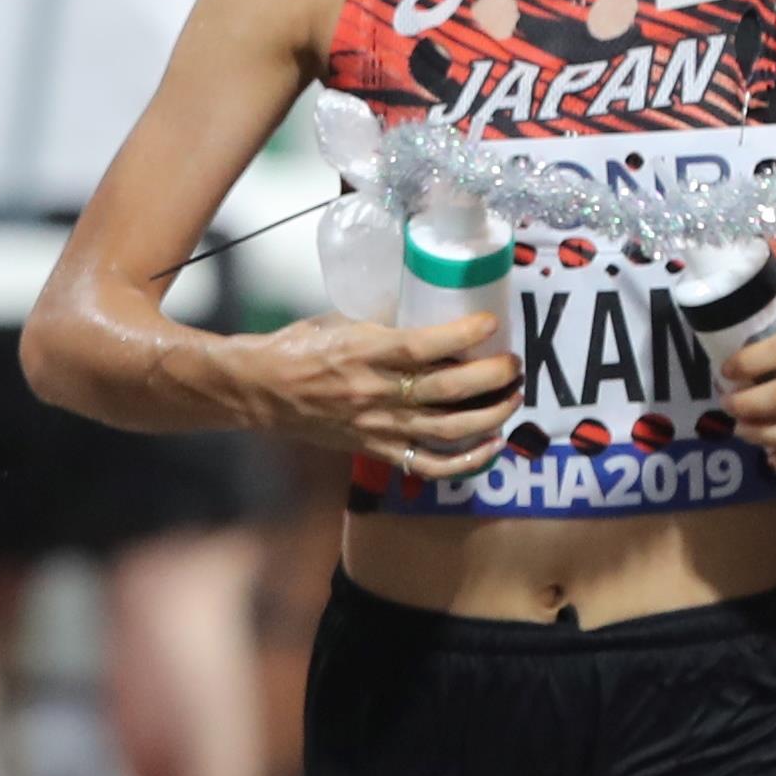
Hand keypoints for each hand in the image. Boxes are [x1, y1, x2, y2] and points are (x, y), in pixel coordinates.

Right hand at [229, 313, 524, 477]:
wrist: (263, 389)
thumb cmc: (300, 347)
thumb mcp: (340, 320)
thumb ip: (385, 322)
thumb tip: (429, 310)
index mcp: (366, 352)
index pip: (426, 345)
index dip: (465, 334)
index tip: (491, 323)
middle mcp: (377, 392)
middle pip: (449, 390)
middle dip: (492, 376)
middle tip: (512, 363)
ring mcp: (379, 426)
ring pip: (450, 429)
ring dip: (491, 414)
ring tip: (511, 396)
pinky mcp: (377, 450)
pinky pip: (429, 464)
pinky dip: (466, 461)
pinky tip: (491, 445)